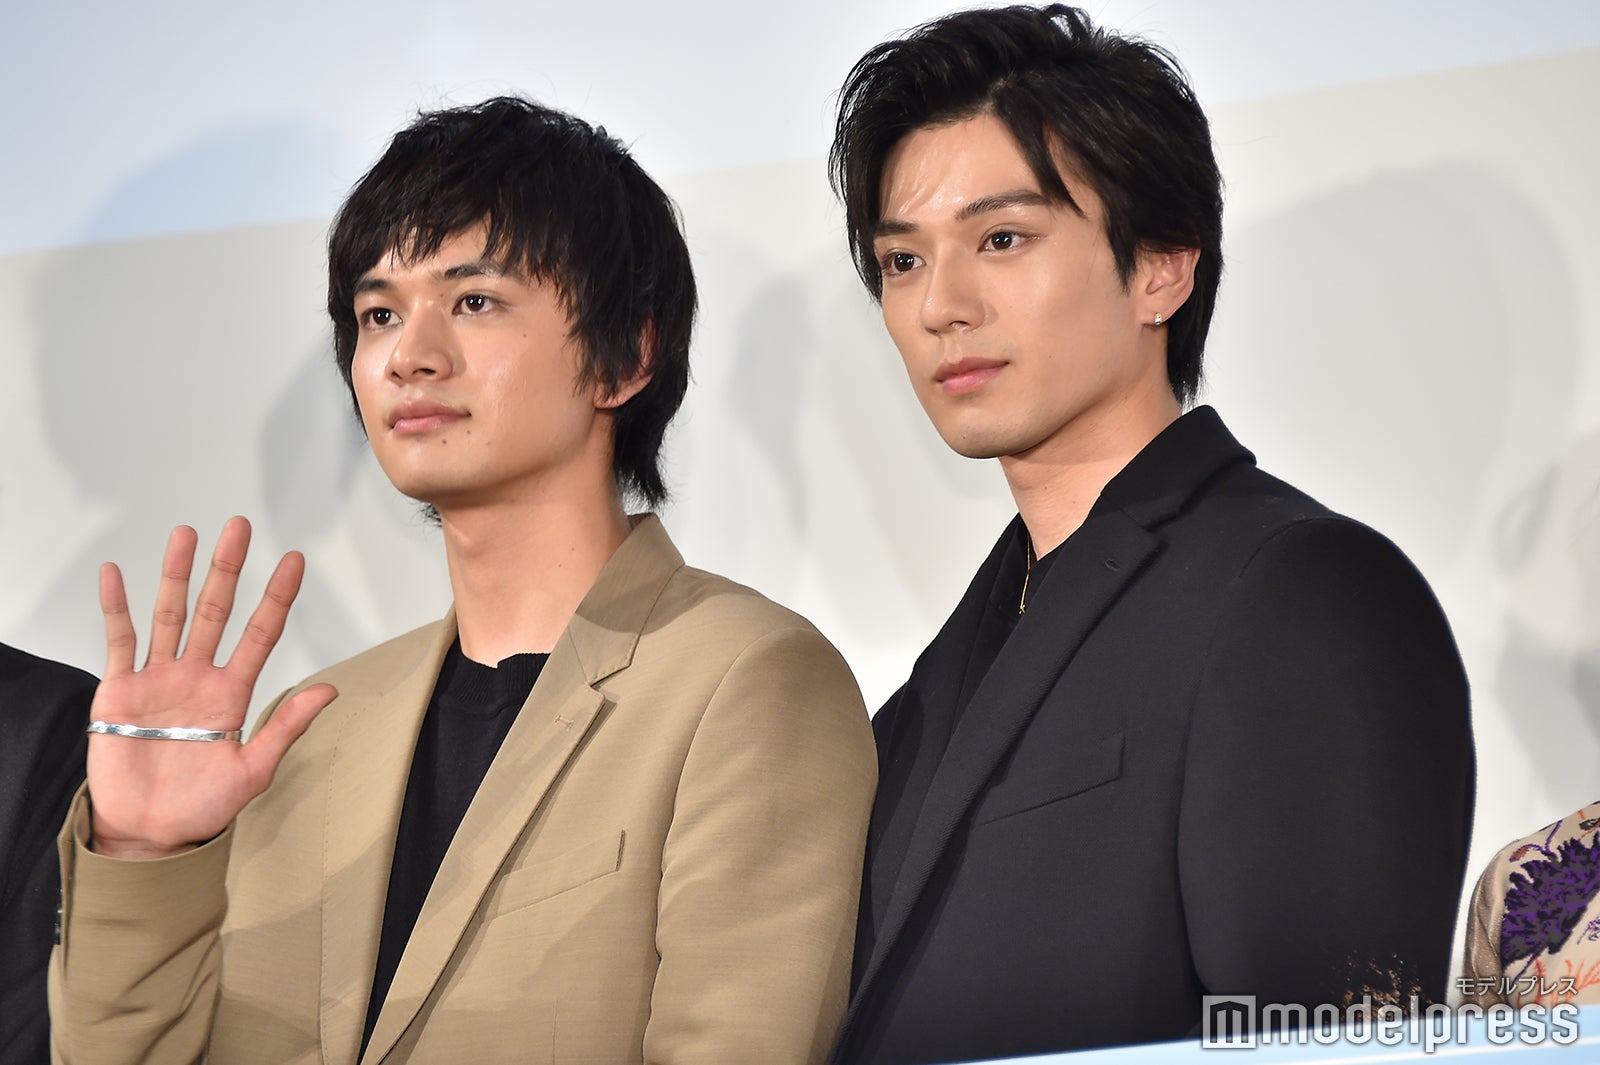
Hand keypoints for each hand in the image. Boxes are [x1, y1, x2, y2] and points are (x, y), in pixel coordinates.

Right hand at [86, 517, 336, 859]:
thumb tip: (331, 689)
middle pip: (215, 610)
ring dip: (177, 575)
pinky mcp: (120, 690)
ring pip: (170, 615)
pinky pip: (119, 641)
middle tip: (239, 527)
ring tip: (186, 535)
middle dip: (227, 569)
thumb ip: (287, 726)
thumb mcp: (254, 769)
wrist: (150, 833)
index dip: (277, 597)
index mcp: (232, 693)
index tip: (293, 561)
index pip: (261, 633)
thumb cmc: (203, 807)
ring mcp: (159, 679)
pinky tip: (117, 574)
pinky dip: (117, 607)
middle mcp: (198, 676)